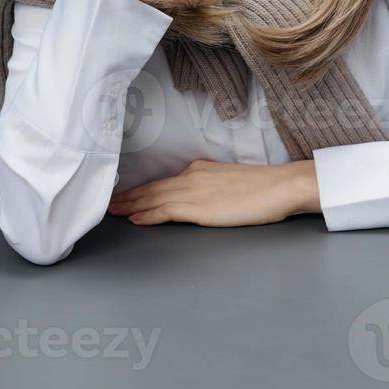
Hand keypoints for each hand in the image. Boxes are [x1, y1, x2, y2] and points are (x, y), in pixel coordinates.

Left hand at [107, 159, 320, 226]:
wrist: (281, 186)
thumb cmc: (264, 188)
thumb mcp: (230, 182)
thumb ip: (211, 187)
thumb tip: (201, 199)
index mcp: (200, 170)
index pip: (163, 181)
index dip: (141, 190)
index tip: (125, 195)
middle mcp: (192, 176)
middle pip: (152, 188)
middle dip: (128, 197)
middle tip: (108, 203)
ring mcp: (194, 191)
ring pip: (153, 198)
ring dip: (130, 206)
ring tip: (112, 212)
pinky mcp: (199, 207)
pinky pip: (166, 210)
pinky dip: (147, 215)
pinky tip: (135, 219)